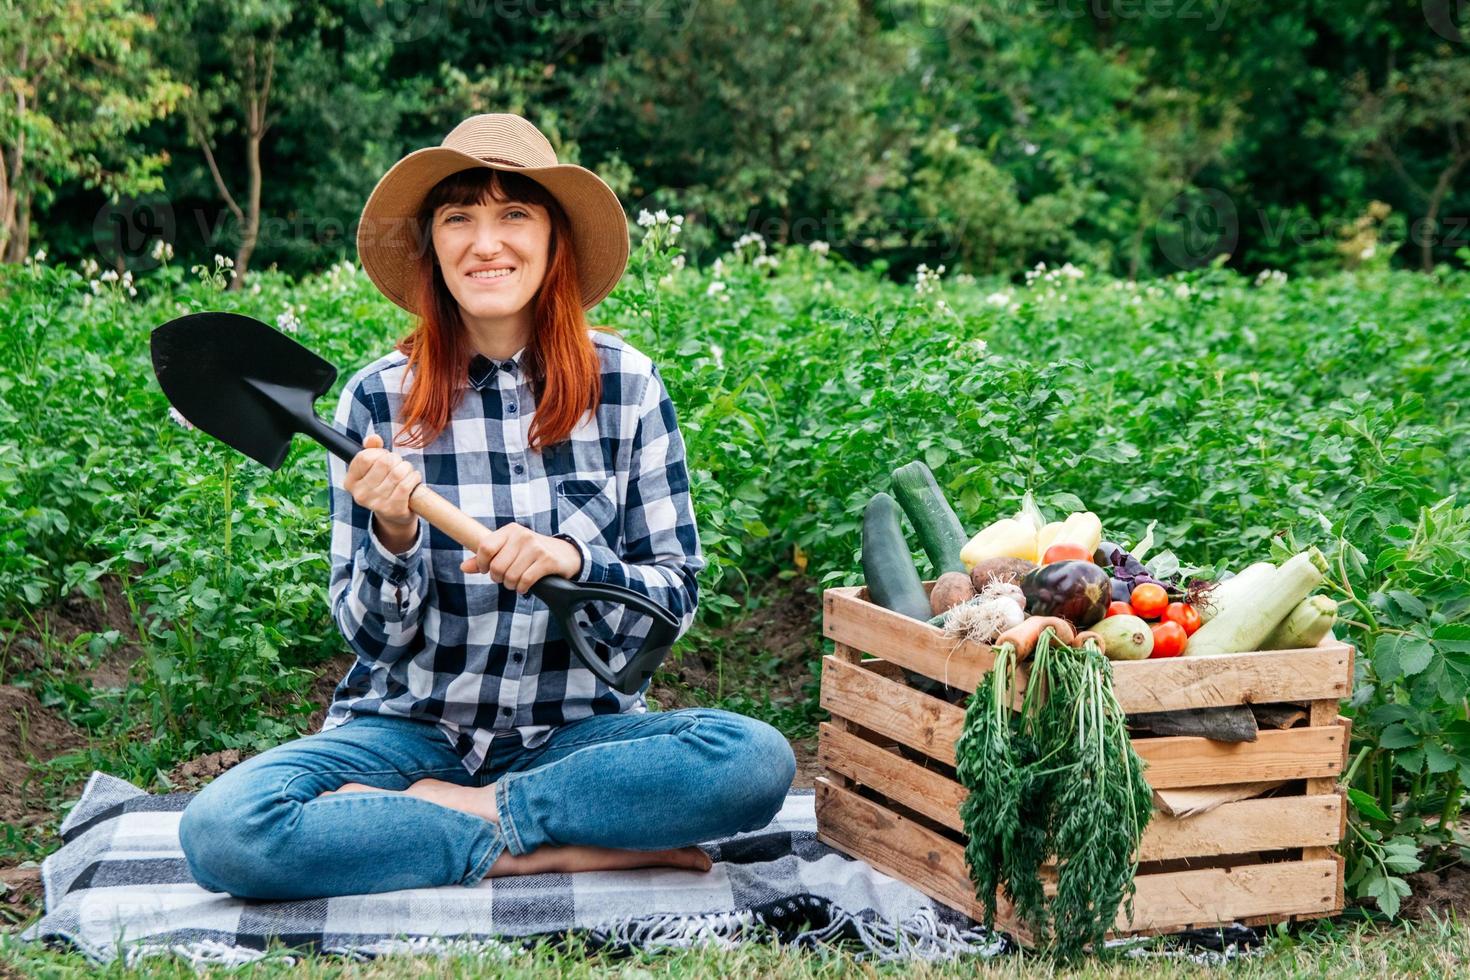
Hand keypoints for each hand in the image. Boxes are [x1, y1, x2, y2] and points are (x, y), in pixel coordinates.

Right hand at [345, 433, 421, 529]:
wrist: (395, 516)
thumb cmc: (384, 485)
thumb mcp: (373, 468)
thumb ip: (372, 449)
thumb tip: (374, 438)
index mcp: (351, 482)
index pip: (364, 457)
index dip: (379, 453)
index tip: (384, 458)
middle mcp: (360, 494)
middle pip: (384, 462)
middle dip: (396, 460)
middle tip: (399, 466)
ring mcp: (376, 503)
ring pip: (398, 472)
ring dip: (407, 468)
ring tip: (407, 473)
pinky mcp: (393, 509)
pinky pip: (406, 484)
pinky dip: (414, 478)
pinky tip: (414, 479)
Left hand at [460, 523, 582, 593]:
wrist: (564, 554)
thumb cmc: (530, 553)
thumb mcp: (508, 550)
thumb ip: (485, 558)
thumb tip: (463, 567)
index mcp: (510, 530)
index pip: (485, 547)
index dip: (481, 563)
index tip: (486, 570)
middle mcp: (522, 536)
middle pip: (496, 566)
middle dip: (498, 578)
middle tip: (506, 578)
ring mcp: (536, 547)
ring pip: (510, 576)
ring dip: (511, 585)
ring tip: (517, 581)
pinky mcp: (547, 560)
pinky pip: (525, 581)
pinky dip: (522, 588)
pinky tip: (525, 586)